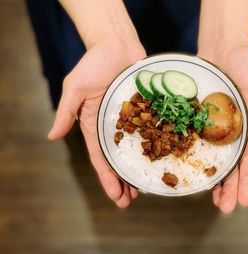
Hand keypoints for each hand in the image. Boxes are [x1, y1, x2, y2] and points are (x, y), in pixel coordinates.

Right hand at [48, 39, 145, 207]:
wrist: (117, 45)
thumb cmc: (94, 63)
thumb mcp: (75, 87)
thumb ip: (66, 112)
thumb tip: (52, 137)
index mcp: (95, 125)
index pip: (100, 157)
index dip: (107, 177)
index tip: (116, 196)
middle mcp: (113, 127)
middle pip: (118, 159)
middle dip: (122, 181)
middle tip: (130, 202)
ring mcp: (131, 120)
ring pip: (136, 150)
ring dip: (139, 169)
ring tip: (144, 190)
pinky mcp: (147, 110)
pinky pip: (152, 131)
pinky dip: (155, 147)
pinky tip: (161, 160)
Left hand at [198, 46, 247, 212]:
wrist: (222, 49)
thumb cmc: (247, 64)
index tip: (245, 200)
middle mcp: (233, 131)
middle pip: (232, 165)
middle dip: (230, 187)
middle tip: (225, 209)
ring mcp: (215, 127)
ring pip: (214, 158)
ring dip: (214, 179)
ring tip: (211, 199)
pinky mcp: (199, 118)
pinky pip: (195, 140)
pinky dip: (194, 156)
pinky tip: (191, 170)